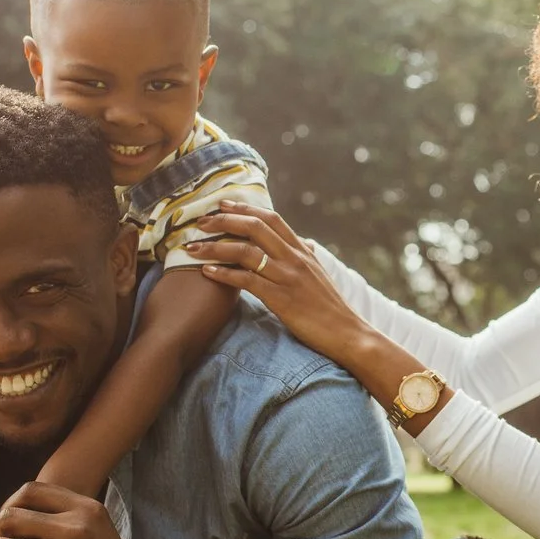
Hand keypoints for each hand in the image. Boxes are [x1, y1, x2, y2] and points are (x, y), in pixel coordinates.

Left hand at [184, 204, 372, 364]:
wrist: (348, 333)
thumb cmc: (332, 308)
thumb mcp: (321, 275)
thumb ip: (309, 257)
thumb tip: (306, 244)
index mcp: (303, 251)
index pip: (271, 219)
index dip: (244, 209)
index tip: (222, 205)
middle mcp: (294, 258)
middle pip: (254, 227)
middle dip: (223, 221)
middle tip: (200, 222)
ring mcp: (287, 276)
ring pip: (245, 251)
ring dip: (214, 247)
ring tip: (191, 249)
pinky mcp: (280, 298)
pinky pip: (246, 280)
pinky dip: (223, 274)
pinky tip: (206, 272)